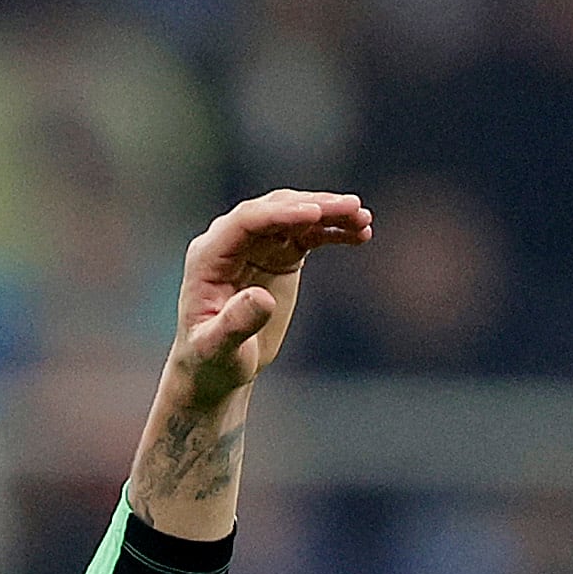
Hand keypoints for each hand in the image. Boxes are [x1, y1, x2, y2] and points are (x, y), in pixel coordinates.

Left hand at [169, 189, 370, 407]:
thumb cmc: (211, 360)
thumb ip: (236, 323)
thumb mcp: (218, 348)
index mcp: (209, 256)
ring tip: (364, 219)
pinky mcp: (279, 255)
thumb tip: (263, 298)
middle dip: (314, 206)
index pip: (246, 222)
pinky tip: (362, 233)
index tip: (315, 213)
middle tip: (352, 209)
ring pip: (296, 217)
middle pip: (275, 210)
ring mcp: (257, 246)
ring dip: (330, 213)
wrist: (219, 367)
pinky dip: (334, 231)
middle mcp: (231, 242)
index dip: (280, 215)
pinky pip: (309, 234)